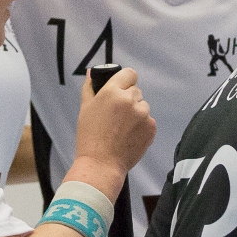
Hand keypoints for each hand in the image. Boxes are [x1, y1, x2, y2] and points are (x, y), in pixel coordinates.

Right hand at [71, 66, 155, 187]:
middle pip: (135, 90)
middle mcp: (130, 100)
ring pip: (142, 106)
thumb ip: (90, 87)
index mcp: (113, 92)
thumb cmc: (90, 137)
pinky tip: (128, 136)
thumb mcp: (85, 109)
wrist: (102, 164)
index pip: (129, 73)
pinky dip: (141, 126)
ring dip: (135, 113)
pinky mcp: (151, 127)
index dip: (125, 80)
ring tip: (121, 128)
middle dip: (127, 99)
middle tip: (116, 115)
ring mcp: (143, 114)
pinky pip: (148, 120)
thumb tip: (92, 72)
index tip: (120, 88)